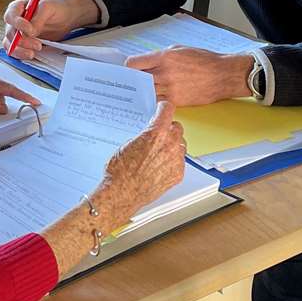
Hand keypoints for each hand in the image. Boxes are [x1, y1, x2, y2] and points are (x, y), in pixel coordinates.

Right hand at [2, 0, 99, 59]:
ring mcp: (16, 33)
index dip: (18, 24)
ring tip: (33, 53)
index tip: (30, 30)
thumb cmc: (55, 9)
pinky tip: (31, 55)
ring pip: (10, 45)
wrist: (63, 18)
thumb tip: (30, 32)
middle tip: (37, 45)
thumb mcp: (48, 8)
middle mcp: (14, 21)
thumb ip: (38, 19)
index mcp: (17, 8)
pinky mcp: (21, 44)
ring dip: (20, 51)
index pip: (11, 16)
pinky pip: (15, 51)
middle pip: (10, 33)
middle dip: (23, 41)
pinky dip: (21, 55)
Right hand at [97, 101, 186, 221]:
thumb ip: (145, 135)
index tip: (163, 108)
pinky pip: (180, 161)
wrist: (122, 192)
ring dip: (172, 145)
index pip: (168, 109)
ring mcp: (176, 160)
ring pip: (180, 145)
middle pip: (177, 127)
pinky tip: (159, 166)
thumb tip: (150, 133)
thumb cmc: (120, 171)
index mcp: (156, 132)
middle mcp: (169, 144)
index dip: (163, 108)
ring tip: (157, 153)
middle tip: (159, 135)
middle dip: (168, 129)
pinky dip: (172, 161)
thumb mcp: (128, 143)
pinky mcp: (178, 174)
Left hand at [124, 47, 252, 105]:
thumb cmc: (203, 60)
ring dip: (142, 92)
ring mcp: (169, 89)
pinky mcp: (175, 101)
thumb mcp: (179, 49)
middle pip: (137, 80)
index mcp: (164, 57)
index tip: (128, 70)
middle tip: (130, 83)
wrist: (222, 75)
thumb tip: (145, 62)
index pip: (133, 64)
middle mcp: (164, 73)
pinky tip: (154, 98)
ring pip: (145, 93)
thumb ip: (159, 56)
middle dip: (133, 81)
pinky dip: (154, 100)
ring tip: (141, 91)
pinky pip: (157, 102)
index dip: (128, 68)